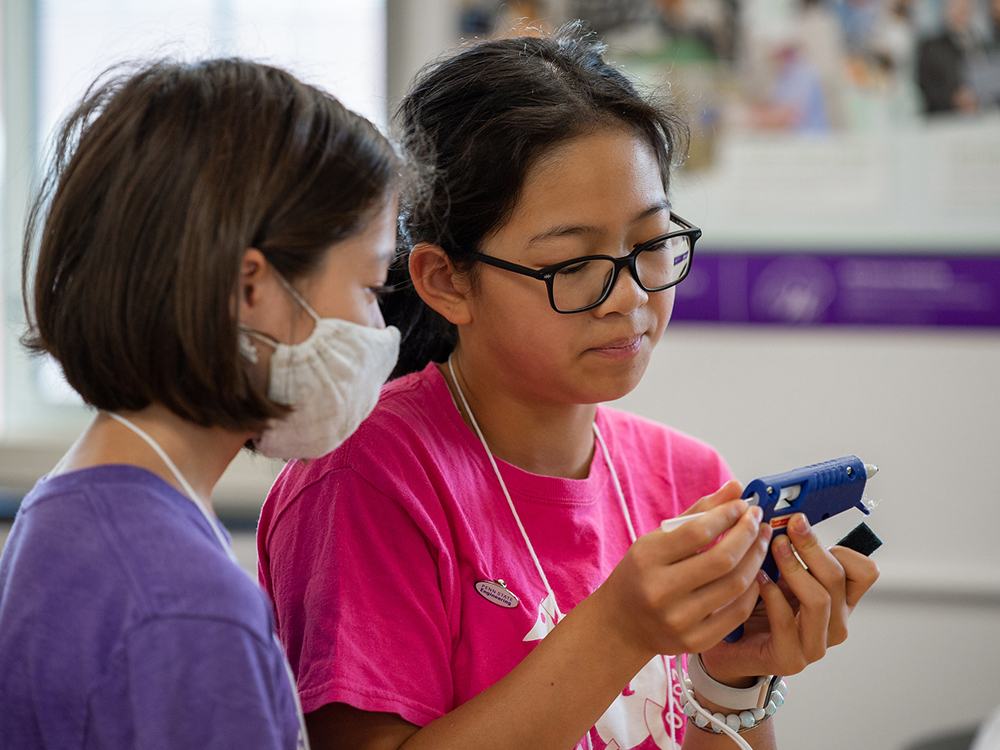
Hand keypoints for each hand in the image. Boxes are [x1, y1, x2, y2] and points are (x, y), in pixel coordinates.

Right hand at [592, 480, 771, 660]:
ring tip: (761, 540)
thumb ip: (698, 513)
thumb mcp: (657, 539)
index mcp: (647, 559)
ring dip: (756, 558)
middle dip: (748, 534)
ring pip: (734, 585)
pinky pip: (736, 612)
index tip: (743, 505)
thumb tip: (736, 488)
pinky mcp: (694, 642)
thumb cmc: (641, 574)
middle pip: (722, 559)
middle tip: (758, 519)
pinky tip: (755, 572)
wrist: (620, 625)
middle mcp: (660, 590)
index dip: (727, 515)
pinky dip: (752, 589)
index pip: (697, 532)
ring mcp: (678, 619)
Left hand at [701, 512, 879, 683]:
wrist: (730, 646)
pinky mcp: (791, 658)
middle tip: (785, 528)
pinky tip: (758, 580)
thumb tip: (787, 513)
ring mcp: (816, 644)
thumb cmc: (756, 603)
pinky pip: (787, 623)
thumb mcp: (779, 570)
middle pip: (838, 578)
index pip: (865, 572)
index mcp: (840, 600)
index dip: (840, 546)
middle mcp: (835, 623)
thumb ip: (790, 547)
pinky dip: (772, 596)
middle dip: (809, 546)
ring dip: (794, 568)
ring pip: (820, 600)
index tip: (803, 525)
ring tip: (772, 548)